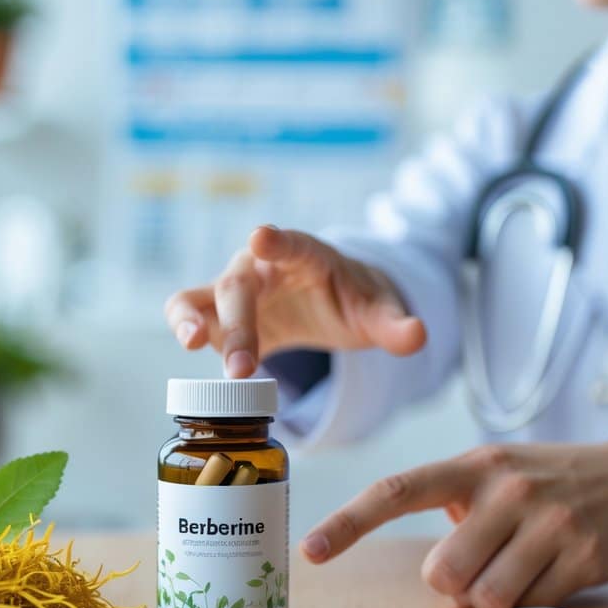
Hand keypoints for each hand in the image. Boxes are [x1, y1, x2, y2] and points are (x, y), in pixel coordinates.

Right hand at [164, 225, 426, 377]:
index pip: (290, 244)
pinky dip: (188, 334)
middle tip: (243, 369)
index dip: (276, 242)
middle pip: (238, 287)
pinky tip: (195, 367)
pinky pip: (192, 321)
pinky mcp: (220, 320)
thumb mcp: (378, 312)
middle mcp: (260, 268)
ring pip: (195, 296)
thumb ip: (395, 324)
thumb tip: (420, 335)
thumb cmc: (352, 300)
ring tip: (191, 343)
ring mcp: (235, 293)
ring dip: (187, 319)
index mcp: (304, 256)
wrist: (332, 302)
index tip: (260, 238)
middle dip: (238, 325)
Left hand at [298, 440, 607, 607]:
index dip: (349, 524)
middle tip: (481, 563)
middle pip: (443, 573)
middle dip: (453, 584)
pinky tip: (552, 570)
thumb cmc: (546, 480)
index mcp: (473, 465)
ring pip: (487, 599)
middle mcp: (509, 490)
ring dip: (493, 599)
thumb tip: (437, 581)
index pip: (397, 492)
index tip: (312, 551)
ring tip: (517, 567)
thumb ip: (454, 508)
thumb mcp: (496, 472)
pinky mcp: (583, 558)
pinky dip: (533, 603)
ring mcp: (549, 524)